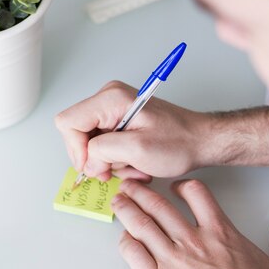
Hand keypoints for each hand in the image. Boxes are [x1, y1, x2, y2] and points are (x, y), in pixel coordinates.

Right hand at [54, 80, 208, 181]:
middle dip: (96, 158)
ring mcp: (113, 110)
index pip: (68, 122)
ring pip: (90, 144)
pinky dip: (117, 160)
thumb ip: (103, 152)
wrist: (201, 141)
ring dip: (110, 162)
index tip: (96, 167)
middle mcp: (108, 99)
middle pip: (77, 134)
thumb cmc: (179, 142)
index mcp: (111, 98)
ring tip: (134, 166)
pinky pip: (103, 145)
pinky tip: (135, 163)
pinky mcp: (118, 121)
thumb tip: (86, 162)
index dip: (77, 149)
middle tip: (119, 170)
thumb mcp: (138, 150)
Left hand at [112, 178, 268, 268]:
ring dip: (128, 209)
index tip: (175, 188)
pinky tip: (125, 238)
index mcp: (219, 232)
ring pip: (142, 224)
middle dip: (142, 191)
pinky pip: (133, 254)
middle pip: (160, 205)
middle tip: (131, 184)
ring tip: (119, 201)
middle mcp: (192, 241)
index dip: (183, 186)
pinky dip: (126, 242)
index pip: (196, 193)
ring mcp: (172, 260)